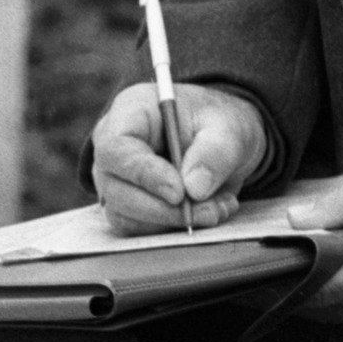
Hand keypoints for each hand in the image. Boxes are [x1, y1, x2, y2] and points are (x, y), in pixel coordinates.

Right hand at [91, 81, 268, 233]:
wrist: (221, 140)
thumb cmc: (217, 123)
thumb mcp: (228, 128)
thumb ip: (214, 152)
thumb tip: (194, 189)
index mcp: (130, 112)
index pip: (116, 147)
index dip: (143, 173)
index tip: (179, 192)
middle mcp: (114, 148)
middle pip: (116, 188)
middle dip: (164, 209)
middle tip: (208, 210)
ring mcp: (117, 180)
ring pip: (126, 216)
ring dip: (173, 222)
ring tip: (217, 207)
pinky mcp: (129, 207)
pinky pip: (141, 230)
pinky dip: (176, 229)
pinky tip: (209, 212)